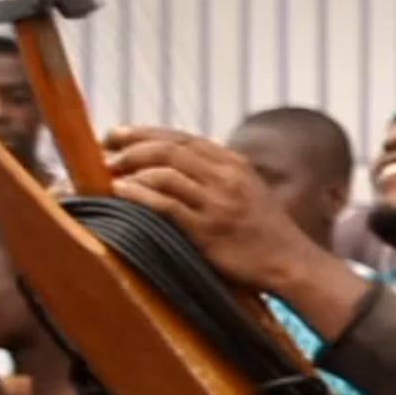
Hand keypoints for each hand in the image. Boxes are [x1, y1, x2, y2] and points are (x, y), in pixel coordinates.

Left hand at [105, 126, 324, 292]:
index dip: (144, 132)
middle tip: (105, 152)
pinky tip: (120, 192)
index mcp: (234, 163)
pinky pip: (166, 205)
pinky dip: (138, 194)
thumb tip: (172, 164)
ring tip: (108, 175)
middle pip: (169, 149)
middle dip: (131, 146)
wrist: (290, 262)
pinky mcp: (208, 230)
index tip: (116, 135)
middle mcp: (226, 177)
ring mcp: (218, 203)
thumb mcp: (248, 189)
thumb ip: (217, 174)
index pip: (182, 137)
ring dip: (130, 169)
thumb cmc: (265, 230)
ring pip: (165, 172)